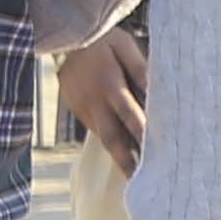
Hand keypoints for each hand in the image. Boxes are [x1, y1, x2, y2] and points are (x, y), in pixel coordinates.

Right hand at [59, 24, 148, 169]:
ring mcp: (83, 108)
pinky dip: (111, 142)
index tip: (156, 153)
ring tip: (136, 174)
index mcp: (109, 84)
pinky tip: (125, 153)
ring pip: (103, 137)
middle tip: (140, 181)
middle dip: (125, 161)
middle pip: (111, 137)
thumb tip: (156, 92)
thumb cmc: (103, 40)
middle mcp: (94, 101)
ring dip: (119, 156)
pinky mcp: (77, 111)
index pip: (128, 113)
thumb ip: (140, 68)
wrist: (64, 38)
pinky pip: (97, 129)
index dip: (141, 132)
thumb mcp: (123, 46)